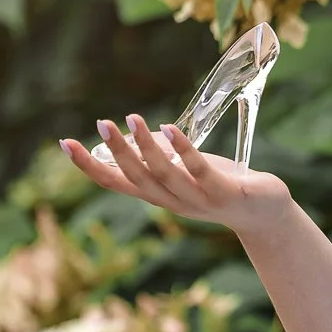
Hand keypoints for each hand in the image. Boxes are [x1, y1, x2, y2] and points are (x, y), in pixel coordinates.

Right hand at [60, 115, 293, 240]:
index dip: (89, 166)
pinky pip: (200, 173)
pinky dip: (184, 152)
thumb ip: (161, 156)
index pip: (116, 182)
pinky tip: (171, 129)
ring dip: (146, 148)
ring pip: (164, 176)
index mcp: (159, 195)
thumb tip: (135, 134)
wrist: (266, 213)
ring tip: (132, 119)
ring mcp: (198, 201)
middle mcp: (172, 202)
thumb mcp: (186, 170)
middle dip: (116, 152)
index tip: (66, 143)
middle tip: (101, 123)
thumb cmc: (223, 186)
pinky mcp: (225, 193)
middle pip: (136, 179)